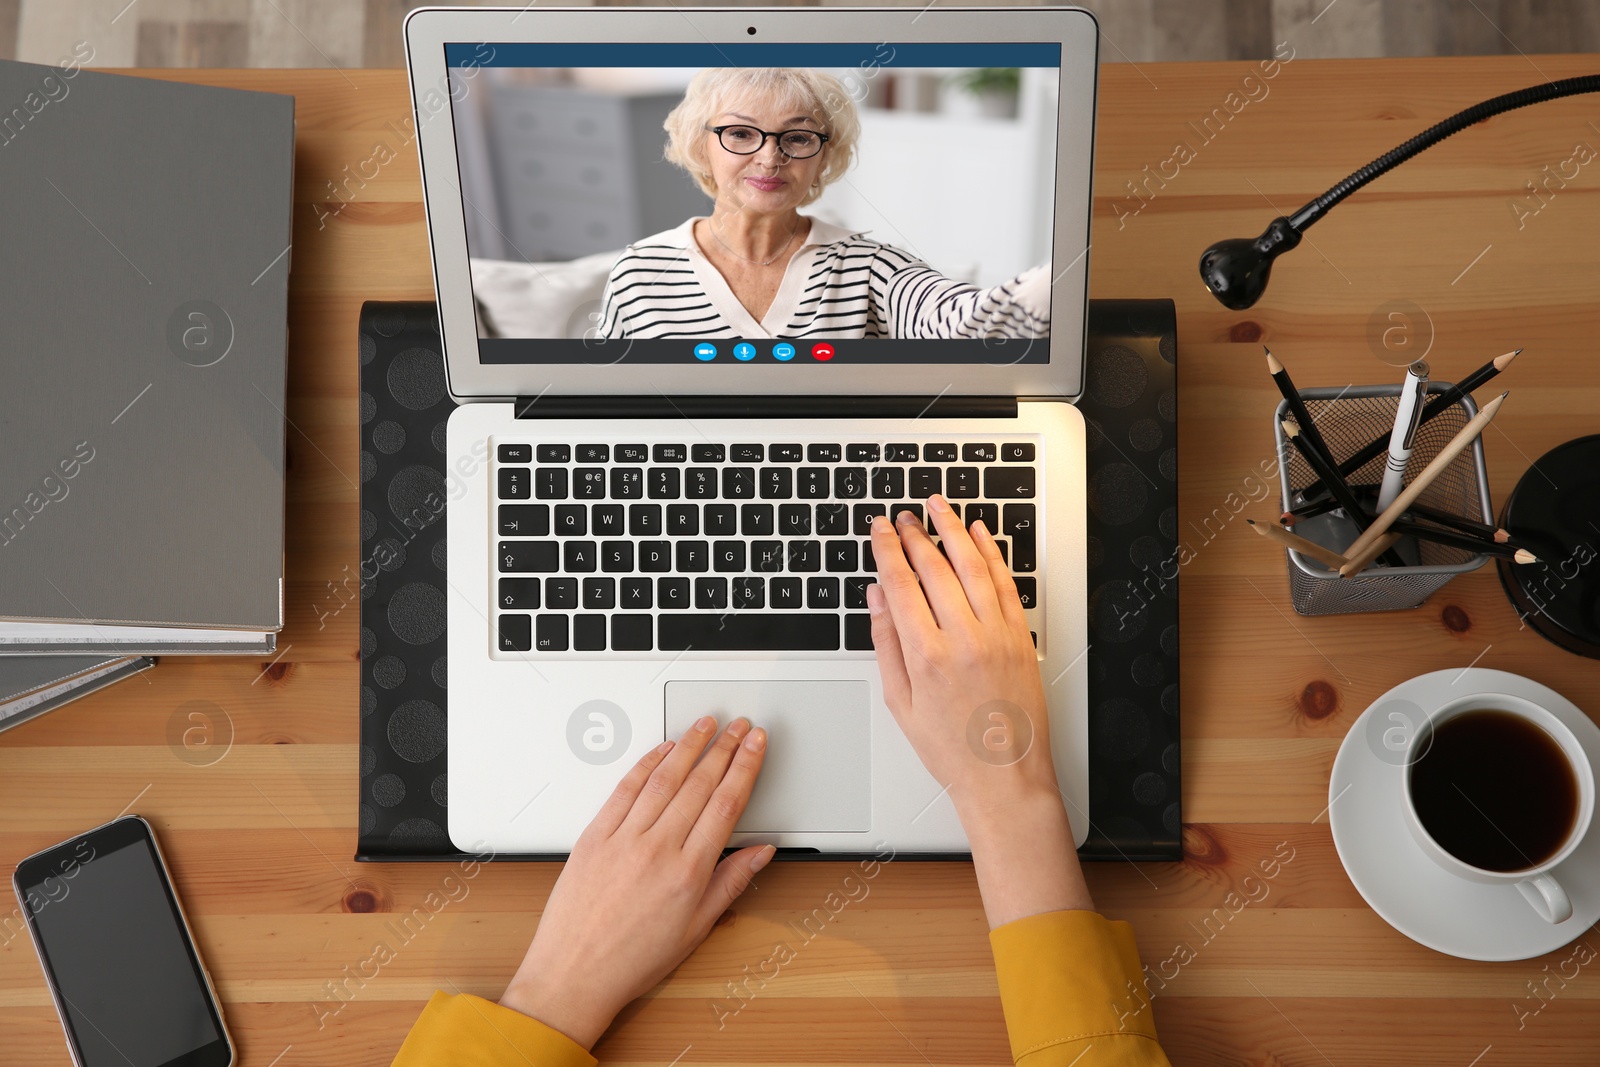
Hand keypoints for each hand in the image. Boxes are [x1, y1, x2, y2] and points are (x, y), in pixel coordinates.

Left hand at [499, 717, 773, 1046]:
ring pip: (664, 779)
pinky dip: (646, 764)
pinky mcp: (594, 836)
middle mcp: (657, 849)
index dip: (745, 767)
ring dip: (689, 746)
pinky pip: (624, 790)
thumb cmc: (632, 960)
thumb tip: (760, 852)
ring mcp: (623, 839)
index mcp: (688, 873)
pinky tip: (662, 749)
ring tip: (706, 724)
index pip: (726, 804)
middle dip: (724, 748)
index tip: (756, 745)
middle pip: (699, 784)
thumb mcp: (696, 928)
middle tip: (739, 726)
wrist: (574, 975)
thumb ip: (731, 883)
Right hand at [866, 495, 1056, 812]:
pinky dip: (993, 554)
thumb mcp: (900, 701)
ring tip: (939, 508)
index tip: (880, 529)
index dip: (887, 550)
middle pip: (935, 568)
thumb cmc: (951, 748)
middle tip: (903, 517)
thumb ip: (886, 643)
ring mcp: (998, 636)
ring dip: (954, 531)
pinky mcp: (1021, 638)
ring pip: (973, 567)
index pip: (901, 584)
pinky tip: (980, 535)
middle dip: (915, 535)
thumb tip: (877, 599)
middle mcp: (964, 640)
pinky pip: (1006, 584)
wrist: (1003, 775)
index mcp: (927, 656)